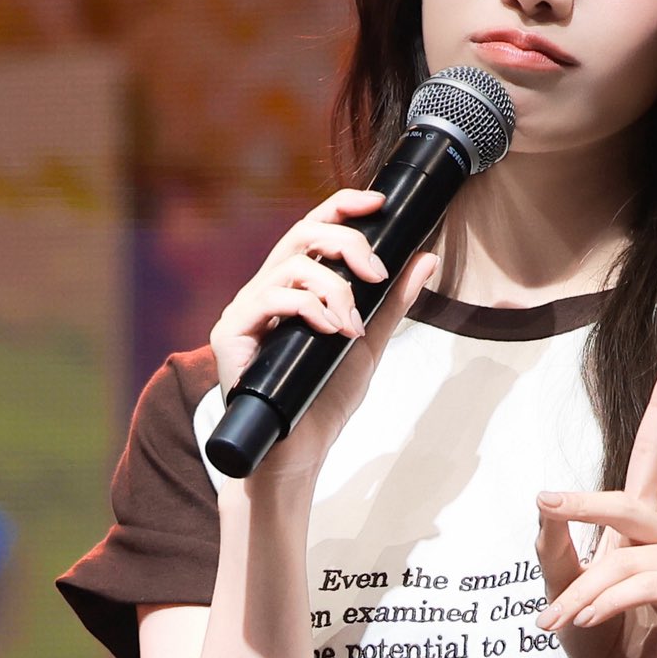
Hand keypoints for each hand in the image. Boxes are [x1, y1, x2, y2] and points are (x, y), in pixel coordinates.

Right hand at [210, 187, 436, 483]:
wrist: (297, 454)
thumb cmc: (324, 400)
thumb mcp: (369, 344)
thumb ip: (393, 302)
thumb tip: (426, 258)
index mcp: (294, 286)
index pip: (313, 228)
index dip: (342, 206)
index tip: (379, 203)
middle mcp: (266, 290)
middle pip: (301, 234)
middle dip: (347, 244)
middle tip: (377, 274)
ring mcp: (245, 311)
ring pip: (289, 266)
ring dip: (333, 289)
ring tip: (352, 327)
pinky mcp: (230, 335)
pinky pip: (266, 300)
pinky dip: (307, 309)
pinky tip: (331, 332)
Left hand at [533, 354, 656, 657]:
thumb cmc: (595, 644)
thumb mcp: (557, 590)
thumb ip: (552, 549)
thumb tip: (543, 505)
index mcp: (637, 529)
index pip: (653, 458)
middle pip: (629, 501)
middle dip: (582, 513)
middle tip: (545, 525)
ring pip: (628, 555)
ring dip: (585, 589)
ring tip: (557, 621)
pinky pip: (650, 583)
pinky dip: (611, 602)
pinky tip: (591, 622)